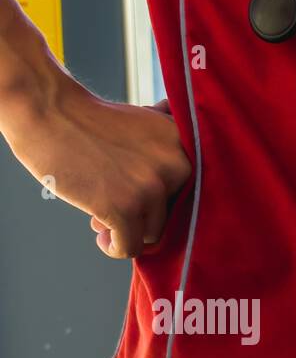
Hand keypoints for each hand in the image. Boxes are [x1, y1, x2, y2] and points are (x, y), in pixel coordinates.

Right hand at [2, 78, 190, 258]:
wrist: (47, 109)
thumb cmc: (90, 121)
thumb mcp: (145, 124)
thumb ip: (168, 152)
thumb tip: (174, 188)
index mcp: (184, 146)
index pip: (187, 194)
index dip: (161, 200)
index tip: (135, 195)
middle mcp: (177, 167)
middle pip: (172, 216)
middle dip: (142, 215)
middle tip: (112, 202)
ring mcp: (151, 188)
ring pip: (152, 234)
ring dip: (126, 229)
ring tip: (101, 214)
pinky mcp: (125, 208)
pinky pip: (130, 248)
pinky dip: (115, 248)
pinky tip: (102, 238)